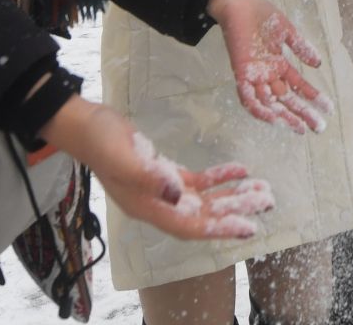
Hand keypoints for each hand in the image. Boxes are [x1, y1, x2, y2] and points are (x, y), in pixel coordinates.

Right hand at [40, 96, 273, 240]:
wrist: (85, 124)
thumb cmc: (101, 141)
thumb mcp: (125, 158)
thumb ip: (152, 178)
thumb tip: (180, 195)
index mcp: (148, 208)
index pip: (190, 226)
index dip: (220, 229)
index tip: (249, 228)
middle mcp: (157, 204)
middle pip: (203, 215)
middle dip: (235, 211)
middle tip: (267, 202)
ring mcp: (160, 189)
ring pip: (204, 200)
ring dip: (232, 195)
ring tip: (261, 190)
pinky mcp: (162, 171)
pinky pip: (197, 181)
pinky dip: (219, 176)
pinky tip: (240, 169)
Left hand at [207, 0, 332, 134]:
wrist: (237, 3)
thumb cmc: (259, 14)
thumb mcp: (286, 31)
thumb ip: (301, 47)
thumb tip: (318, 64)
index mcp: (278, 65)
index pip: (298, 86)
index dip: (313, 97)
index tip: (329, 109)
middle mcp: (267, 74)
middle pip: (287, 99)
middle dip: (302, 114)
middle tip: (318, 128)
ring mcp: (255, 75)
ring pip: (270, 103)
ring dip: (284, 117)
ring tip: (300, 128)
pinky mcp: (242, 73)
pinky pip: (248, 98)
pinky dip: (260, 110)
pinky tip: (274, 119)